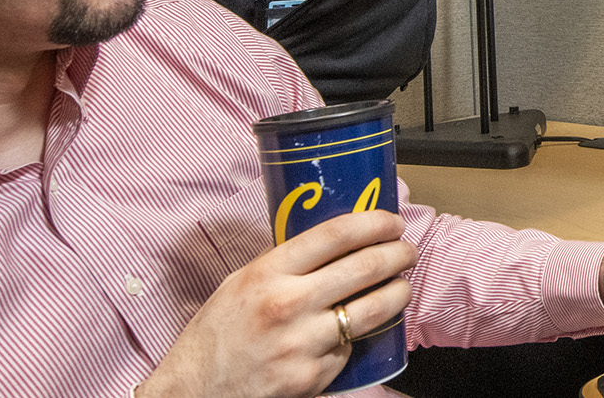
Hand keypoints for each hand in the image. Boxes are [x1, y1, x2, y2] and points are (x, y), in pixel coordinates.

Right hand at [137, 210, 414, 397]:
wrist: (195, 390)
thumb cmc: (216, 335)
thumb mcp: (241, 283)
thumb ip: (284, 264)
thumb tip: (333, 245)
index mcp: (267, 273)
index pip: (335, 235)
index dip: (373, 223)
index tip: (391, 222)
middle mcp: (287, 304)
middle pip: (364, 268)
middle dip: (397, 255)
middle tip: (408, 251)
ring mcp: (303, 343)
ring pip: (371, 310)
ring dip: (398, 294)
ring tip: (402, 287)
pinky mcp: (313, 377)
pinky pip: (350, 348)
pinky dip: (358, 337)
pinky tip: (356, 330)